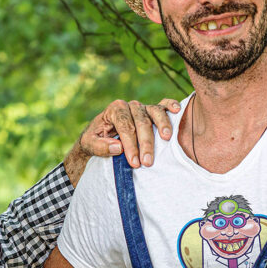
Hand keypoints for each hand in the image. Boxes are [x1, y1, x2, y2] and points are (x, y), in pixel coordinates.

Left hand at [63, 98, 180, 185]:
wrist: (100, 134)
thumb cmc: (95, 139)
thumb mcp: (89, 144)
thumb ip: (100, 146)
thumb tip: (119, 148)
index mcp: (115, 109)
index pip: (125, 126)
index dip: (130, 144)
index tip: (134, 162)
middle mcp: (130, 106)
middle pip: (141, 121)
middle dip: (145, 143)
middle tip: (147, 162)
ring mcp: (143, 107)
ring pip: (154, 112)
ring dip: (162, 125)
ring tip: (166, 138)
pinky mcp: (152, 111)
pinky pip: (163, 105)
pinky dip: (171, 105)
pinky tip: (177, 110)